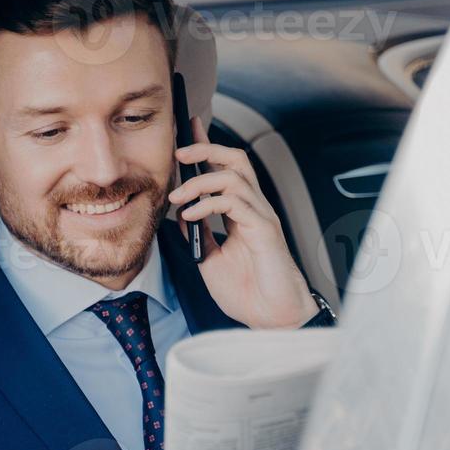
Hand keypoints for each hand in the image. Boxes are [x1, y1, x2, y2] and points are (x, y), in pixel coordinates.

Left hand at [169, 113, 316, 328]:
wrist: (271, 318)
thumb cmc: (247, 293)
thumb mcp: (210, 259)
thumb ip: (199, 234)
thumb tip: (181, 214)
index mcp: (243, 214)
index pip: (225, 170)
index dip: (207, 147)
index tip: (188, 130)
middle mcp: (254, 209)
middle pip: (236, 160)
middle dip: (207, 148)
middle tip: (179, 152)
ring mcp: (261, 216)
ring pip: (235, 175)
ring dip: (200, 180)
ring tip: (177, 196)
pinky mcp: (264, 229)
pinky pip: (234, 202)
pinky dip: (207, 203)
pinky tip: (190, 215)